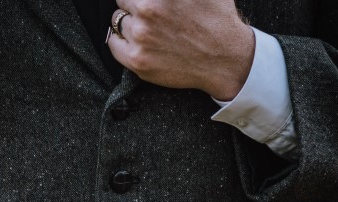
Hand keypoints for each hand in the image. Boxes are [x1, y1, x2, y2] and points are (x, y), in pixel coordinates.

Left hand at [107, 0, 254, 100]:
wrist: (224, 59)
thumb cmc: (216, 18)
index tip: (145, 3)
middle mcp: (148, 9)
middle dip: (134, 4)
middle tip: (150, 14)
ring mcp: (141, 35)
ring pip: (117, 20)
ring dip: (128, 22)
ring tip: (147, 29)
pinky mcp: (137, 60)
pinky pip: (113, 44)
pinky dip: (120, 41)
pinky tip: (134, 42)